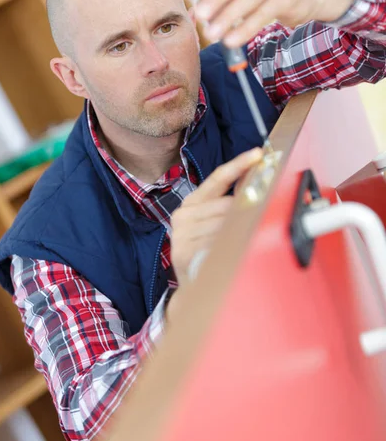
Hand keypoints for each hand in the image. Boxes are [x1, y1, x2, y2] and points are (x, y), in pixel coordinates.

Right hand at [167, 147, 261, 322]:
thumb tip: (258, 186)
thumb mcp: (216, 223)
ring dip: (237, 235)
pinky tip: (225, 256)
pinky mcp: (183, 252)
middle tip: (249, 230)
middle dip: (244, 215)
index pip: (218, 178)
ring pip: (227, 224)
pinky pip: (219, 243)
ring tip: (232, 249)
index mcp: (193, 203)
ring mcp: (181, 234)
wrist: (193, 286)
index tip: (258, 154)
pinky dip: (228, 249)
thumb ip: (231, 204)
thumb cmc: (208, 249)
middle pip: (229, 204)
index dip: (239, 164)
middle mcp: (183, 214)